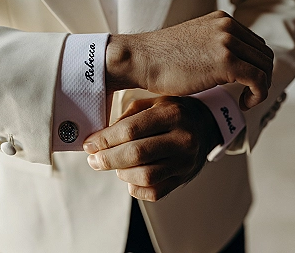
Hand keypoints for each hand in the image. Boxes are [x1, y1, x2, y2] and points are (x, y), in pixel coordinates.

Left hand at [83, 96, 221, 201]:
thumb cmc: (172, 112)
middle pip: (136, 155)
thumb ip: (127, 118)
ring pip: (144, 176)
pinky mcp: (183, 179)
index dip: (105, 139)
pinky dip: (134, 186)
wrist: (205, 126)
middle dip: (107, 159)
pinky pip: (153, 192)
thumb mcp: (153, 103)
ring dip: (121, 173)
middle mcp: (183, 139)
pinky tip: (130, 175)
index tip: (89, 144)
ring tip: (115, 165)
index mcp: (172, 114)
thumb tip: (99, 139)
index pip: (131, 130)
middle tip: (93, 160)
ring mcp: (185, 162)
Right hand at [105, 11, 273, 110]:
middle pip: (264, 55)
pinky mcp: (226, 61)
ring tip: (243, 100)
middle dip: (261, 77)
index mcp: (222, 20)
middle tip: (246, 94)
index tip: (244, 84)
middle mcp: (228, 26)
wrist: (140, 59)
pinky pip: (259, 80)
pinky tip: (243, 103)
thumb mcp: (194, 44)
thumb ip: (214, 48)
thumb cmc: (160, 59)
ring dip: (260, 87)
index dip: (255, 67)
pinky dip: (258, 95)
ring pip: (265, 67)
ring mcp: (228, 42)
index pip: (255, 44)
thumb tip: (228, 68)